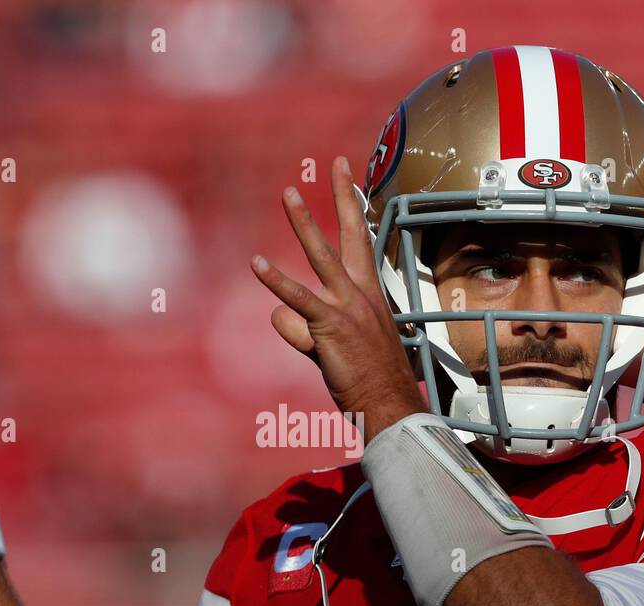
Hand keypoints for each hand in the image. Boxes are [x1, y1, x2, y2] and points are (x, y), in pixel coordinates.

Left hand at [251, 156, 424, 442]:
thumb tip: (275, 316)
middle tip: (334, 163)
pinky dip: (276, 281)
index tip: (349, 178)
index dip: (354, 208)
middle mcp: (361, 294)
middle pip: (349, 235)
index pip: (361, 242)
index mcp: (369, 295)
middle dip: (341, 196)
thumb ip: (302, 329)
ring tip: (288, 194)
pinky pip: (298, 298)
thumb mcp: (331, 348)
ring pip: (322, 255)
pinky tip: (257, 263)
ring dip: (304, 223)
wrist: (387, 403)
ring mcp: (347, 307)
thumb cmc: (367, 380)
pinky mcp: (330, 324)